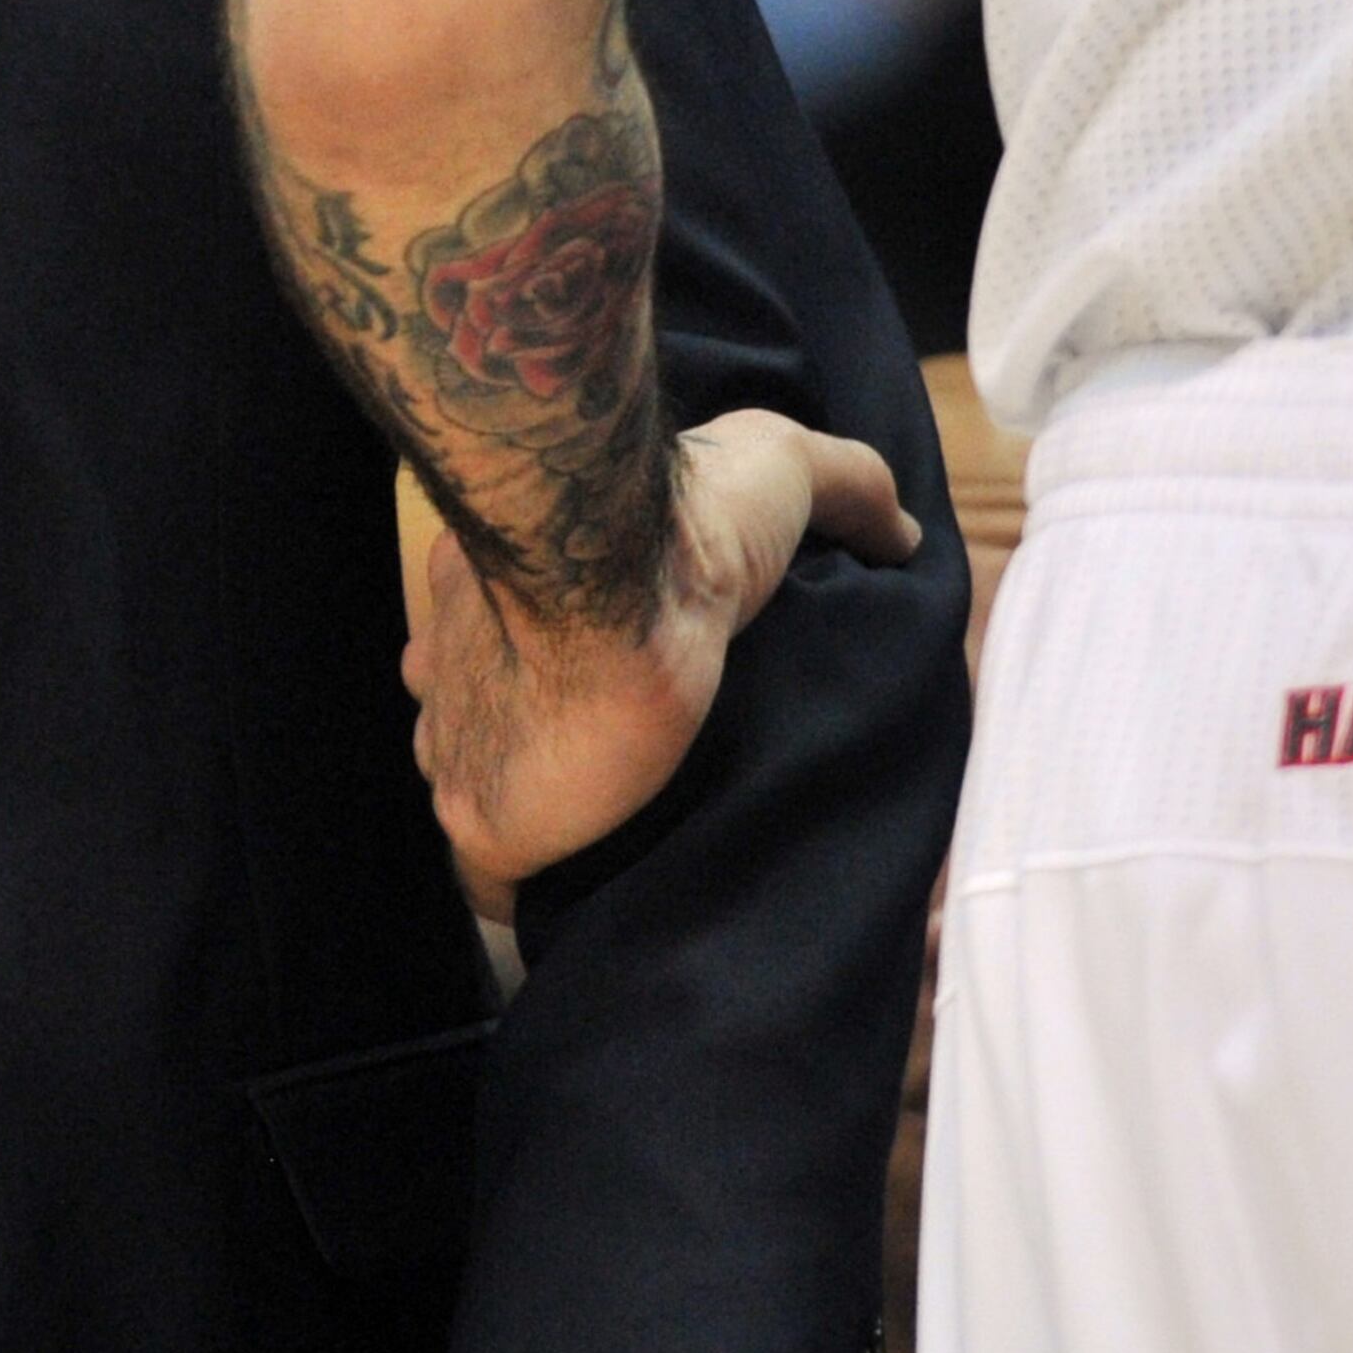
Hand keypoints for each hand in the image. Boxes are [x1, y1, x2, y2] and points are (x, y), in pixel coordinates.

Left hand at [400, 407, 916, 907]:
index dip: (547, 675)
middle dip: (536, 753)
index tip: (611, 708)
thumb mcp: (774, 463)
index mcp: (496, 582)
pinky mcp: (476, 817)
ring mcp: (454, 743)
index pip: (502, 649)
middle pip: (485, 730)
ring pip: (484, 797)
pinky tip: (585, 887)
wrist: (617, 569)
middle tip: (625, 772)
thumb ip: (841, 487)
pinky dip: (531, 888)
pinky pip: (489, 878)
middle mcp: (451, 664)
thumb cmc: (678, 515)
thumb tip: (901, 533)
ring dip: (538, 815)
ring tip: (618, 835)